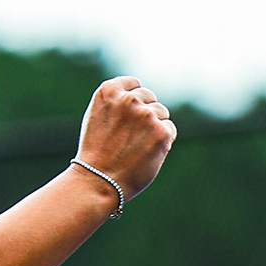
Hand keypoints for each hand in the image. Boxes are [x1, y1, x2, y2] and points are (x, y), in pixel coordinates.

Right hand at [75, 76, 176, 200]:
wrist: (98, 181)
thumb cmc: (96, 153)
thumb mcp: (98, 117)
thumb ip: (117, 103)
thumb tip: (142, 99)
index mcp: (108, 91)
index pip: (134, 85)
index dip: (133, 103)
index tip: (125, 119)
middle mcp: (127, 99)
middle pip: (149, 98)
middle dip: (144, 115)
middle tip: (129, 138)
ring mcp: (145, 114)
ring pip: (161, 113)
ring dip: (154, 127)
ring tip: (136, 146)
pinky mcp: (160, 131)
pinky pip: (169, 129)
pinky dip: (162, 141)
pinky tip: (146, 153)